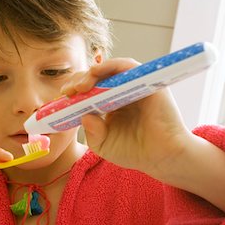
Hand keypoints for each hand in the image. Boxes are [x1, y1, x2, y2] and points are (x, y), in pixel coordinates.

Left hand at [62, 58, 189, 176]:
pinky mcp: (147, 82)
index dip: (74, 90)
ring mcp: (134, 85)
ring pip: (109, 68)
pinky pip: (127, 66)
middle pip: (96, 76)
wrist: (162, 158)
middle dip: (78, 80)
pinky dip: (110, 66)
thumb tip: (85, 116)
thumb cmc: (134, 151)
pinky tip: (96, 74)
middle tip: (68, 91)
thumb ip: (91, 133)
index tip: (62, 97)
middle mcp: (121, 91)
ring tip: (79, 86)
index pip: (89, 89)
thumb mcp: (103, 145)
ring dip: (91, 72)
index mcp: (110, 103)